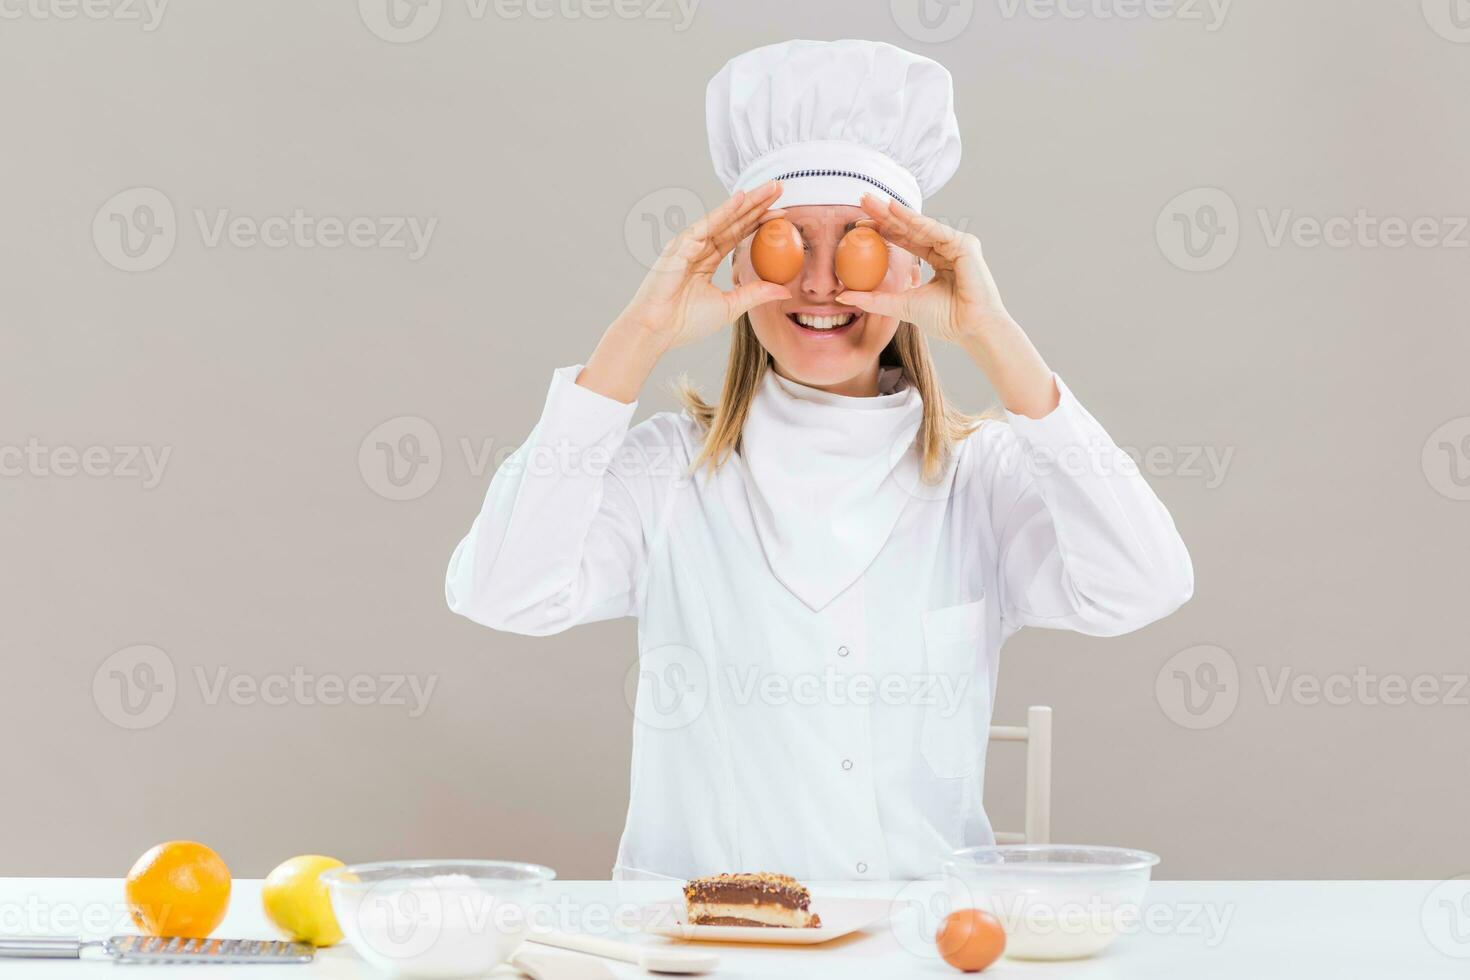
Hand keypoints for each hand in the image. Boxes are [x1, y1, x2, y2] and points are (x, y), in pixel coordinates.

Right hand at [578, 183, 789, 403]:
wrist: (657, 330)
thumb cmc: (685, 322)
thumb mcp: (730, 306)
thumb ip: (755, 294)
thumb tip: (784, 289)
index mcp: (706, 260)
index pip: (737, 235)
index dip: (759, 222)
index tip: (782, 213)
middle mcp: (698, 247)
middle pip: (734, 221)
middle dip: (758, 204)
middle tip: (780, 186)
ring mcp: (688, 244)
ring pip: (724, 218)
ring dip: (748, 202)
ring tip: (770, 188)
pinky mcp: (681, 245)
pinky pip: (707, 224)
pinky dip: (725, 211)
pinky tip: (743, 199)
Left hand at [838, 194, 1058, 417]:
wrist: (971, 330)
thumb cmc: (946, 321)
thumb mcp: (901, 306)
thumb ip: (875, 300)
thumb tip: (842, 297)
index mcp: (936, 261)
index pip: (905, 241)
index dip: (883, 230)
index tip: (859, 225)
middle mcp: (947, 249)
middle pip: (910, 228)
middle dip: (885, 213)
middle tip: (862, 198)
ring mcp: (957, 245)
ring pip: (920, 225)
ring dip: (894, 212)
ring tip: (871, 201)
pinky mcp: (965, 245)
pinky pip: (934, 229)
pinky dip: (913, 219)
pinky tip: (893, 210)